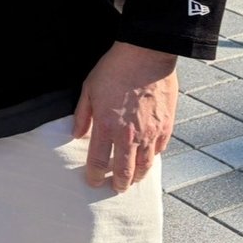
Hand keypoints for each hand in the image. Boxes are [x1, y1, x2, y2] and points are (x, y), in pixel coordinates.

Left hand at [72, 41, 177, 192]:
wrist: (146, 54)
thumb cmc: (115, 68)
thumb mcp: (89, 88)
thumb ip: (82, 114)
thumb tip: (76, 134)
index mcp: (107, 126)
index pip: (98, 162)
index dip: (94, 176)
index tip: (93, 180)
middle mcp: (129, 135)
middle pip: (124, 172)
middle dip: (118, 184)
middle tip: (115, 187)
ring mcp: (150, 132)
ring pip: (145, 166)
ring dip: (137, 176)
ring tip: (132, 179)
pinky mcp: (166, 126)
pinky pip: (160, 150)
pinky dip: (152, 157)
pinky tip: (148, 158)